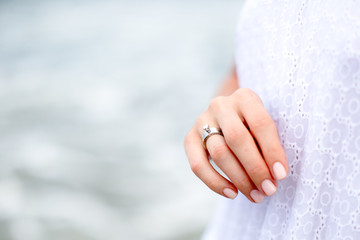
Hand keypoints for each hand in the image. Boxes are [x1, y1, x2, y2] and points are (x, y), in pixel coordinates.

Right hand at [184, 88, 287, 202]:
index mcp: (245, 97)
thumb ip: (268, 144)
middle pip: (237, 138)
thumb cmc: (253, 127)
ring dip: (239, 179)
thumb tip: (274, 176)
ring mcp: (202, 120)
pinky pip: (198, 164)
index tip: (281, 175)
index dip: (272, 151)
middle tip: (269, 190)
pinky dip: (215, 182)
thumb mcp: (264, 127)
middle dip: (255, 168)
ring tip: (255, 195)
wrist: (228, 117)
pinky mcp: (190, 138)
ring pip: (219, 153)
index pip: (260, 123)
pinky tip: (232, 193)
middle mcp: (221, 105)